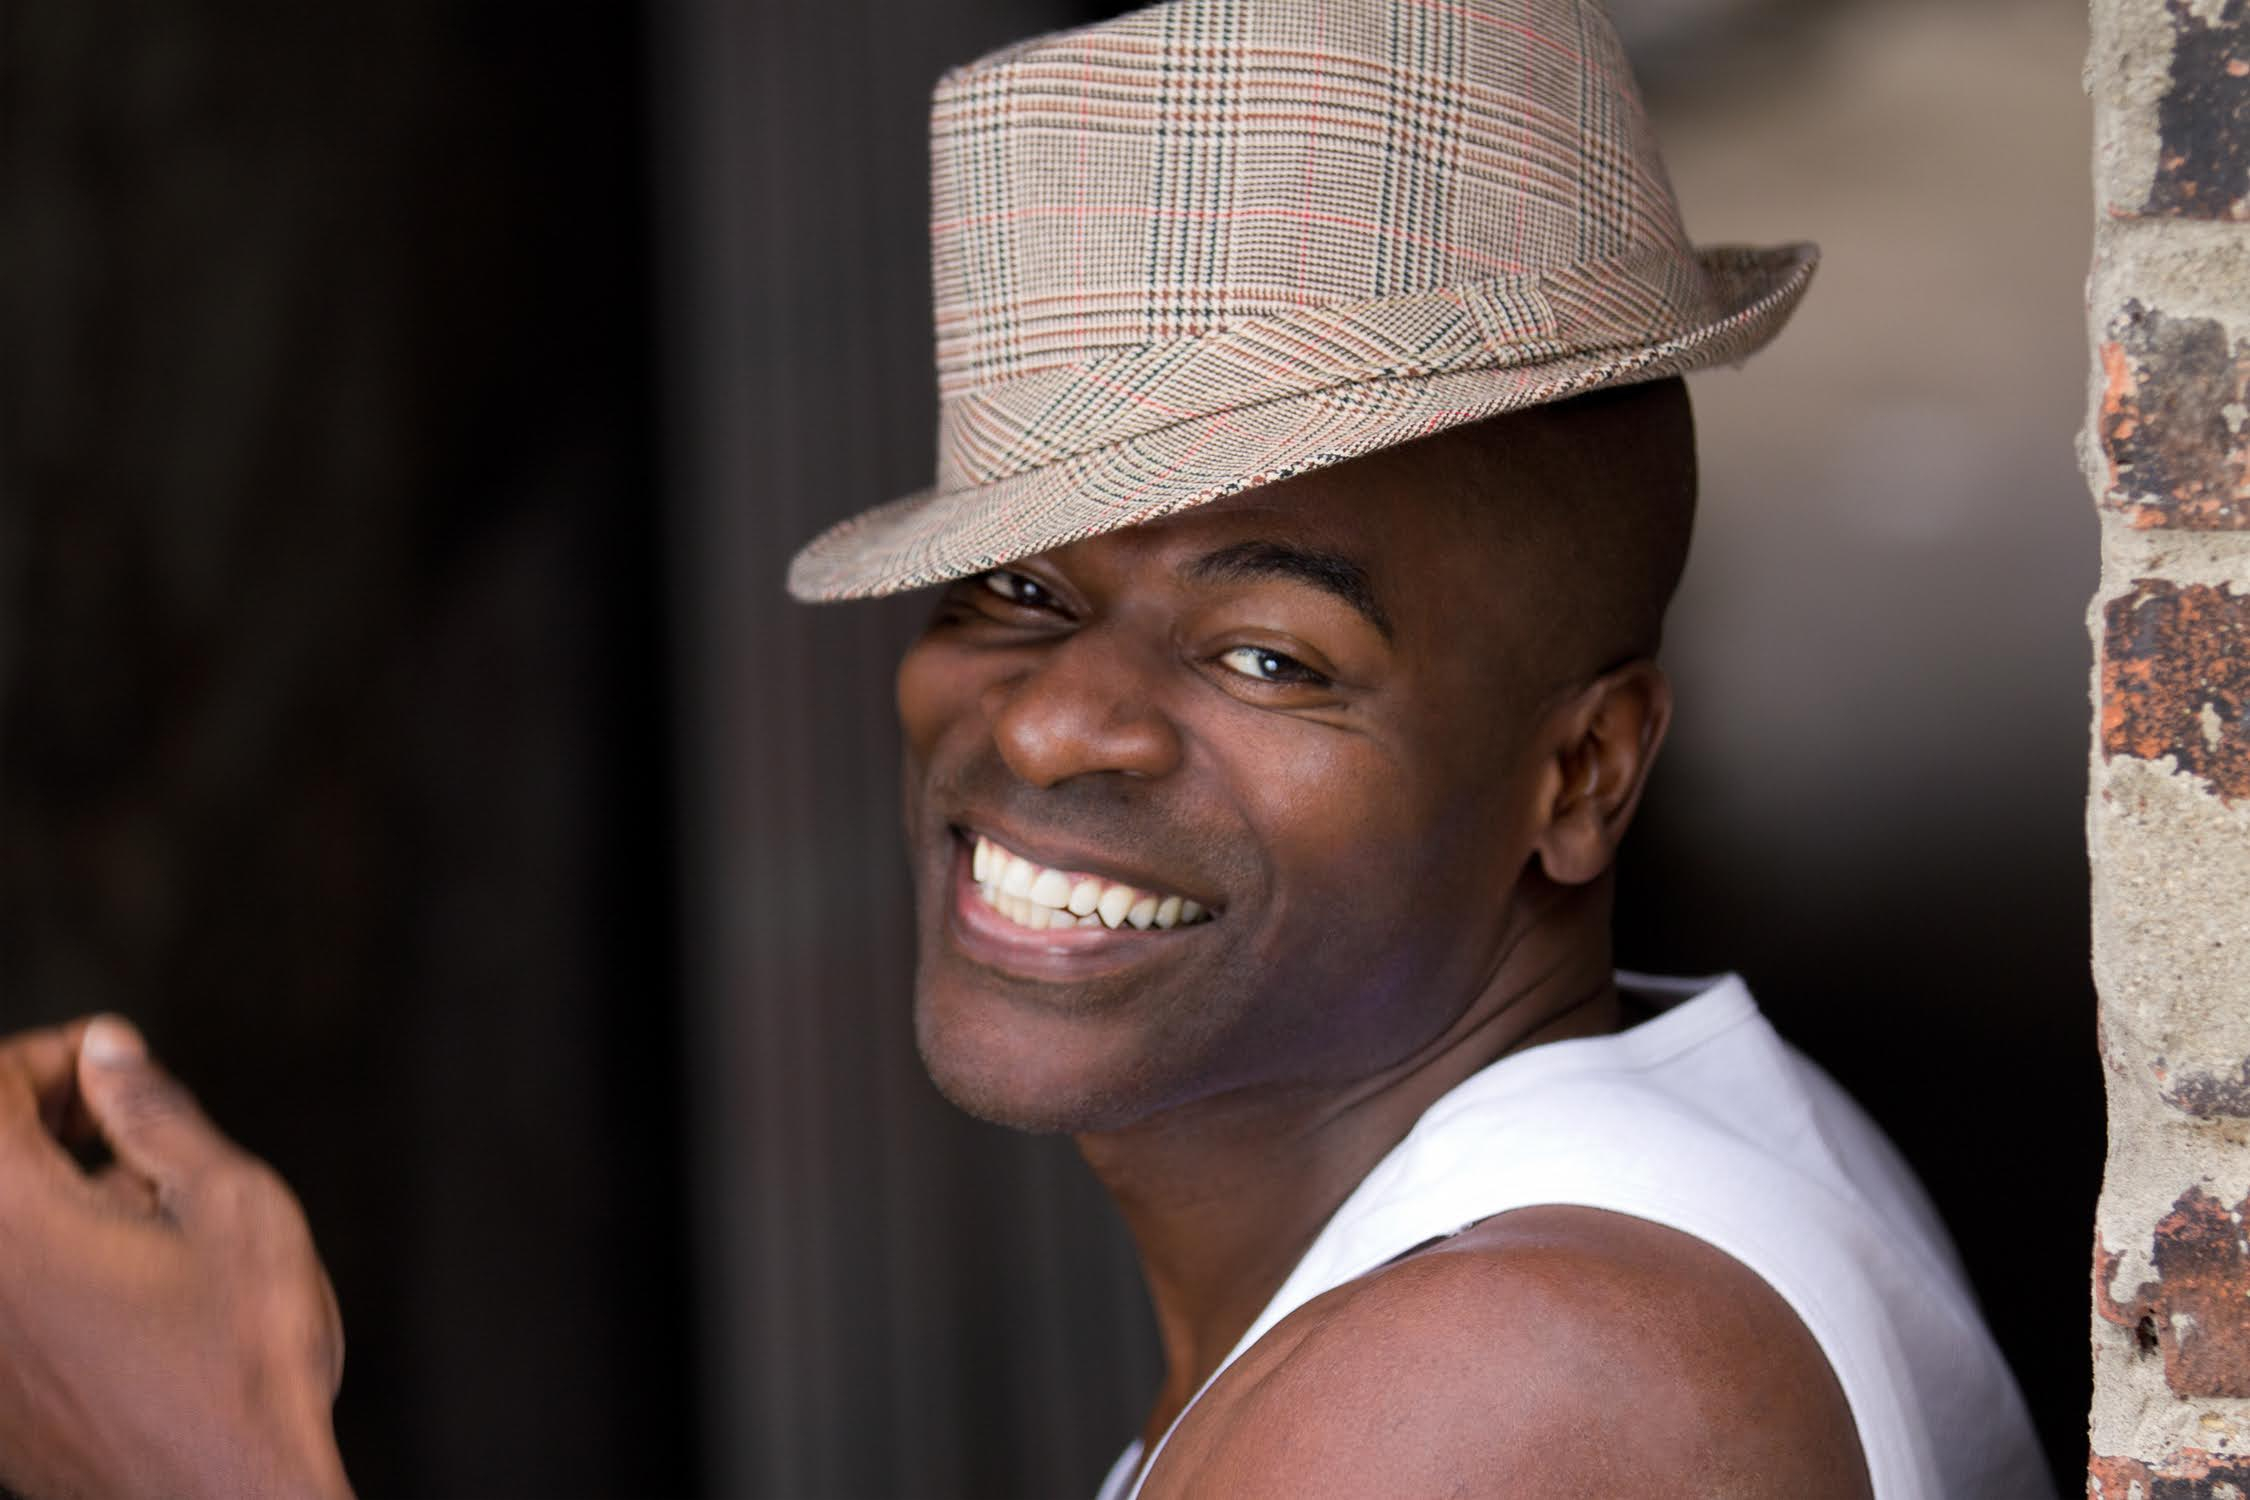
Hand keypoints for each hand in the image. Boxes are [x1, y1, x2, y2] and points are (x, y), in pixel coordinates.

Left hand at [0, 1017, 352, 1499]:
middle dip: (40, 1119)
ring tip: (133, 1212)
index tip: (116, 1071)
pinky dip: (37, 1259)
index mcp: (14, 1218)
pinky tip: (116, 1283)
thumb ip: (157, 1117)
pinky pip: (3, 1291)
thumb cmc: (242, 1361)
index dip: (52, 1058)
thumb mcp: (232, 1208)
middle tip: (122, 1130)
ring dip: (39, 1193)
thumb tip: (108, 1050)